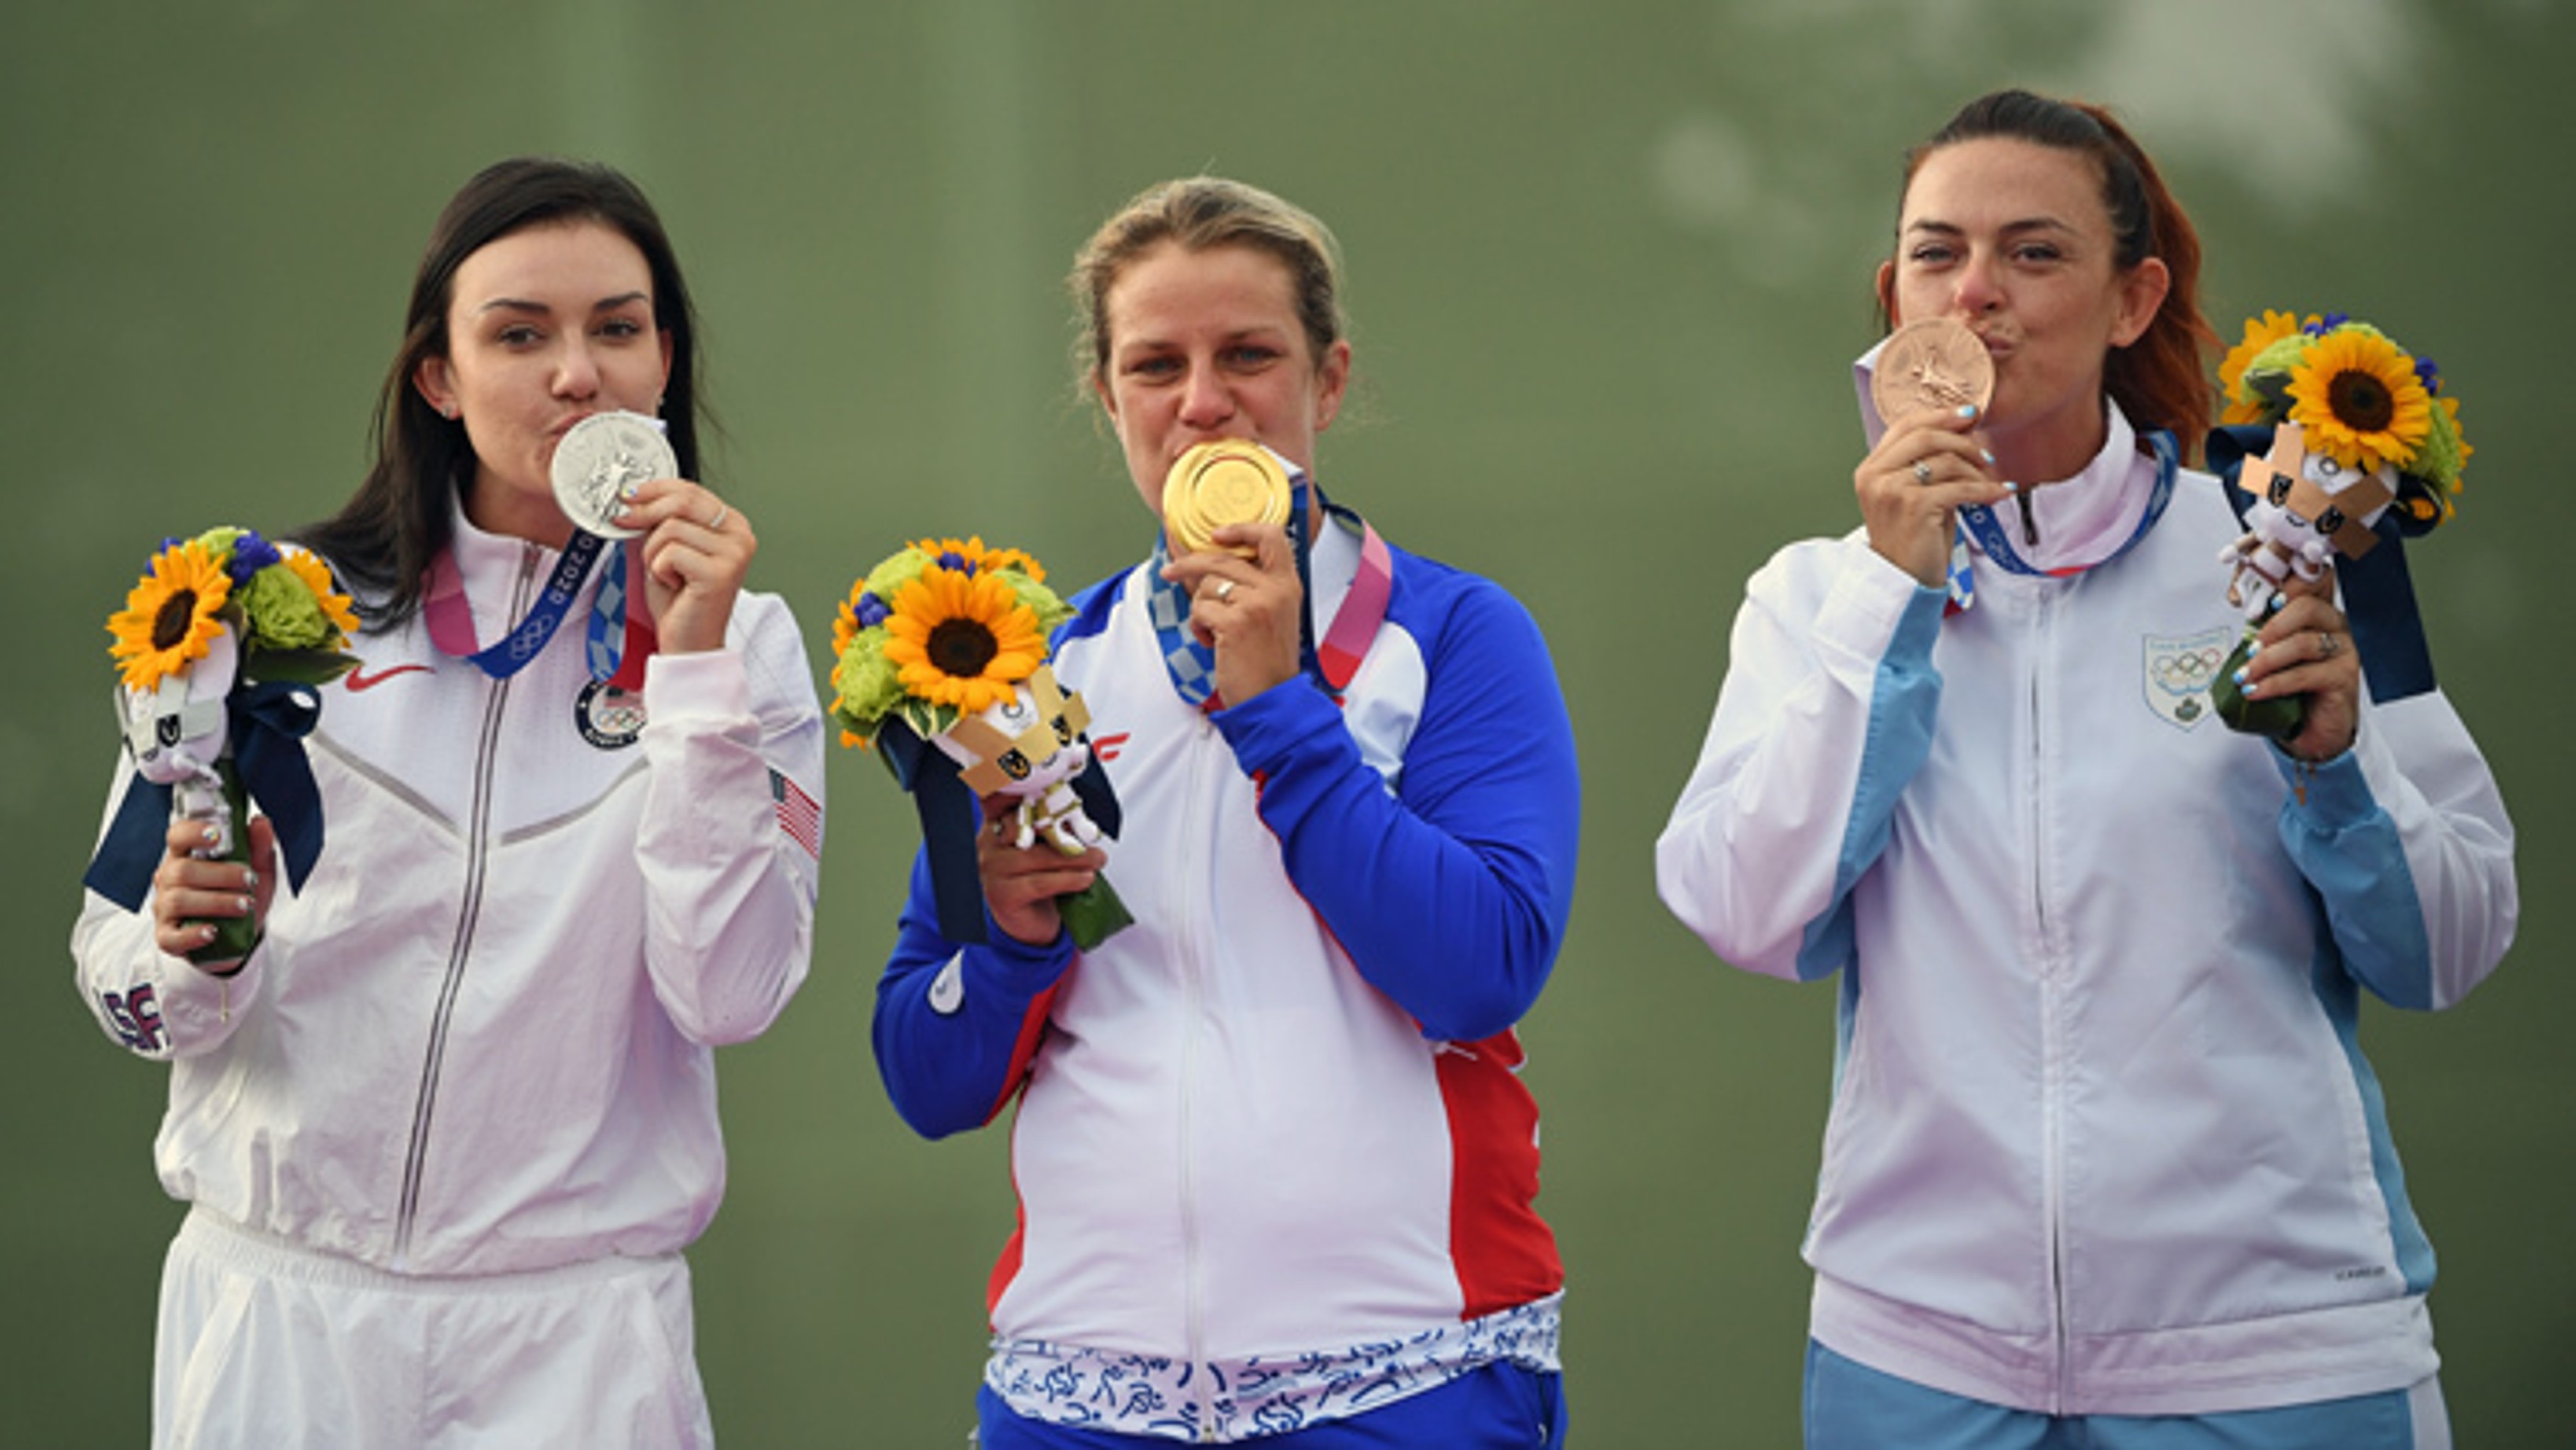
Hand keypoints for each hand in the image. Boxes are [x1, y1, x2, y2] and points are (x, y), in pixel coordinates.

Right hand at [151, 814, 274, 969]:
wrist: (239, 934)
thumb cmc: (241, 894)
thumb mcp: (258, 869)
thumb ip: (259, 846)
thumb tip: (260, 822)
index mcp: (186, 856)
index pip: (177, 836)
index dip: (193, 832)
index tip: (217, 834)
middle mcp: (169, 879)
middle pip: (182, 870)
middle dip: (220, 874)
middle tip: (249, 879)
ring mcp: (164, 908)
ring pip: (178, 900)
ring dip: (216, 902)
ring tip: (244, 905)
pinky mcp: (167, 937)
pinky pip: (171, 937)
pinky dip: (193, 934)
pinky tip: (213, 931)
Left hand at [614, 479, 753, 653]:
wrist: (689, 642)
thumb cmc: (679, 600)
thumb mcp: (667, 548)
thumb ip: (660, 520)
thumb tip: (633, 496)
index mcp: (733, 524)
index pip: (690, 490)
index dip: (654, 489)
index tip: (628, 495)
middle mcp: (740, 536)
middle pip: (682, 501)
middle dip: (645, 512)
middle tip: (624, 521)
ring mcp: (735, 554)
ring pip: (671, 528)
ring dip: (653, 553)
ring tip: (666, 574)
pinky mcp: (720, 573)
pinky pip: (670, 553)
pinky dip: (659, 570)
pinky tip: (673, 585)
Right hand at [976, 793, 1107, 946]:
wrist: (1027, 923)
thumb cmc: (1036, 879)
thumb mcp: (1043, 848)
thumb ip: (1051, 829)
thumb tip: (1081, 817)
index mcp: (996, 825)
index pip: (1006, 801)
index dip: (1027, 794)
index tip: (1054, 792)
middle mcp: (989, 844)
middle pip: (1027, 829)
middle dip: (1063, 830)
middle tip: (1092, 837)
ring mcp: (992, 870)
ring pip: (1037, 858)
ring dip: (1074, 858)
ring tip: (1097, 860)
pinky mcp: (1002, 895)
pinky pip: (1040, 883)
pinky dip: (1068, 880)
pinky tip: (1085, 879)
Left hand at [1158, 522, 1301, 705]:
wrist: (1272, 699)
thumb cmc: (1267, 662)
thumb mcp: (1274, 615)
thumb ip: (1255, 587)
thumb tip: (1213, 564)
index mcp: (1288, 584)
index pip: (1271, 537)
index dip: (1241, 529)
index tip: (1217, 534)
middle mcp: (1275, 590)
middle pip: (1223, 559)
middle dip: (1188, 564)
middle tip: (1170, 571)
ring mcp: (1256, 605)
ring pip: (1207, 585)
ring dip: (1200, 608)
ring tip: (1213, 630)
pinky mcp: (1235, 623)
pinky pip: (1200, 609)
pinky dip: (1198, 627)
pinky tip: (1213, 642)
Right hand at [1856, 404, 2012, 586]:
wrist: (1903, 580)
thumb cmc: (1912, 538)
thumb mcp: (1913, 493)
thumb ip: (1926, 463)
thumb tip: (1964, 431)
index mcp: (1870, 469)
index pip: (1905, 426)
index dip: (1940, 416)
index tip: (1968, 416)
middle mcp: (1875, 476)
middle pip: (1927, 437)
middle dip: (1964, 442)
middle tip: (1985, 456)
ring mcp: (1892, 491)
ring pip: (1946, 461)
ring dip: (1976, 472)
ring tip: (1989, 483)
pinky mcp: (1915, 506)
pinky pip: (1960, 488)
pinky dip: (1986, 491)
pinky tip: (1999, 494)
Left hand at [2240, 570, 2360, 761]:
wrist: (2312, 729)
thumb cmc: (2293, 690)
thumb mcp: (2272, 658)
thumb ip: (2263, 637)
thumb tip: (2240, 624)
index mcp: (2319, 614)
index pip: (2310, 586)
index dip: (2286, 585)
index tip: (2258, 602)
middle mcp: (2336, 627)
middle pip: (2307, 607)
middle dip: (2271, 626)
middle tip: (2249, 648)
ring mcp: (2344, 651)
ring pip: (2303, 643)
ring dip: (2266, 660)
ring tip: (2244, 676)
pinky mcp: (2344, 677)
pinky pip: (2305, 674)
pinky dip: (2274, 683)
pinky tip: (2255, 691)